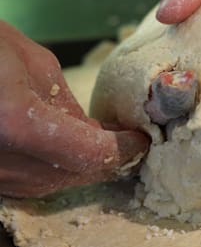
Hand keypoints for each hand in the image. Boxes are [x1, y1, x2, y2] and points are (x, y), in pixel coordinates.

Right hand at [0, 21, 149, 197]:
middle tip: (127, 142)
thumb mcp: (34, 62)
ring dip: (83, 166)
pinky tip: (65, 149)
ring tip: (101, 143)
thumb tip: (94, 133)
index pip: (91, 154)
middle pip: (74, 175)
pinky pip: (29, 181)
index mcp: (17, 123)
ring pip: (51, 183)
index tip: (140, 139)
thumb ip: (69, 104)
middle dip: (107, 159)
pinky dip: (55, 168)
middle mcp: (1, 161)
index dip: (124, 149)